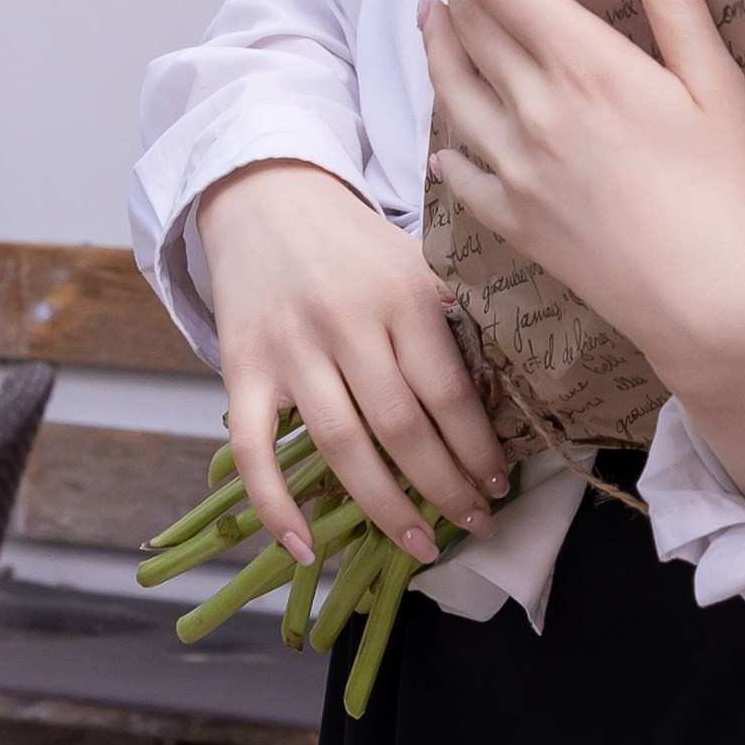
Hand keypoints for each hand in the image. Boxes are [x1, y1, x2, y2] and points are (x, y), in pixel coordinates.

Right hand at [195, 160, 508, 567]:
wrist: (265, 197)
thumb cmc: (353, 242)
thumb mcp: (415, 260)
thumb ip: (452, 315)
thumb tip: (504, 388)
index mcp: (402, 295)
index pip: (448, 389)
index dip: (477, 445)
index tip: (499, 482)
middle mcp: (347, 323)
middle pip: (401, 427)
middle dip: (445, 487)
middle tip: (477, 524)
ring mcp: (291, 350)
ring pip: (341, 447)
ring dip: (384, 509)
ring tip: (423, 546)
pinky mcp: (241, 370)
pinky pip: (256, 451)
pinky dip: (276, 506)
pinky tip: (306, 548)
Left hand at [414, 0, 744, 519]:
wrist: (709, 304)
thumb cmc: (729, 189)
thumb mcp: (714, 80)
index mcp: (583, 66)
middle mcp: (532, 111)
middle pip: (467, 20)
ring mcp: (513, 169)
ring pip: (449, 89)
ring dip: (436, 41)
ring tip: (431, 12)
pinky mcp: (513, 220)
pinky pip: (458, 169)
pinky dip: (446, 139)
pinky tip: (445, 136)